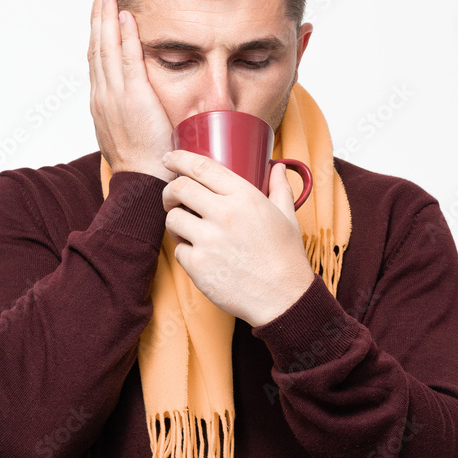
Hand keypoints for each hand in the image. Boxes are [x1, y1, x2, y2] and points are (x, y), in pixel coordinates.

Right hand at [87, 0, 176, 182]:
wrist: (142, 182)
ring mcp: (115, 96)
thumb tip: (145, 111)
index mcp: (101, 104)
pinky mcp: (133, 97)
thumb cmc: (143, 165)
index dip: (97, 36)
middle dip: (97, 17)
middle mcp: (103, 96)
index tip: (100, 16)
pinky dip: (125, 36)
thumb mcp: (130, 135)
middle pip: (96, 47)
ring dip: (106, 17)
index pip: (97, 62)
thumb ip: (133, 118)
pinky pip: (128, 59)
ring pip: (106, 48)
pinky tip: (125, 16)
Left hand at [161, 150, 314, 325]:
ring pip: (172, 218)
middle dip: (170, 191)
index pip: (201, 167)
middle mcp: (224, 214)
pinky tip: (200, 255)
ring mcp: (209, 240)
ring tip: (188, 230)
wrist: (283, 298)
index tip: (169, 159)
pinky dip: (185, 251)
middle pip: (179, 188)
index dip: (179, 159)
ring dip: (175, 222)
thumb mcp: (287, 216)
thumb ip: (279, 188)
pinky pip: (178, 249)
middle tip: (173, 199)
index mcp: (244, 196)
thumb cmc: (286, 257)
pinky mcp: (198, 265)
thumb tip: (276, 167)